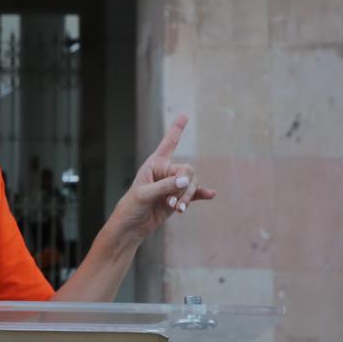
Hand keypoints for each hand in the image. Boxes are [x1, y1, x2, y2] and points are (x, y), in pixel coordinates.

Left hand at [109, 115, 216, 241]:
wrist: (132, 226)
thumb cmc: (132, 206)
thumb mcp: (145, 194)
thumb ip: (165, 186)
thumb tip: (186, 181)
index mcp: (154, 164)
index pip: (168, 143)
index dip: (177, 129)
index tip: (184, 115)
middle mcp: (165, 172)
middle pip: (187, 170)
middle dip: (184, 186)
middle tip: (174, 202)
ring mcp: (172, 185)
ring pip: (191, 184)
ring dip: (186, 197)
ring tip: (178, 209)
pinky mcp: (178, 198)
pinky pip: (194, 193)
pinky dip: (201, 194)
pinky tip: (211, 195)